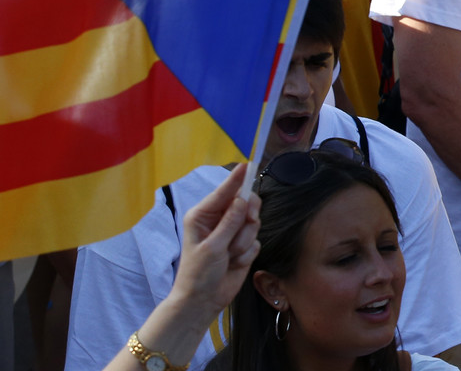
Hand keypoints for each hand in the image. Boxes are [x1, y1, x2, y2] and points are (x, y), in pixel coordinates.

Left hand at [168, 164, 259, 321]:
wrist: (203, 301)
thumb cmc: (198, 273)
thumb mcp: (212, 246)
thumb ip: (230, 221)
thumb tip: (243, 199)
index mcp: (203, 215)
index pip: (224, 192)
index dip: (237, 179)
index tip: (248, 166)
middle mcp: (219, 220)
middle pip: (246, 204)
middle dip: (247, 218)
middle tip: (245, 224)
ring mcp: (232, 233)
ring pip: (253, 223)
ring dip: (244, 241)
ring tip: (230, 255)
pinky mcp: (243, 246)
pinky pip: (256, 240)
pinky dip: (247, 252)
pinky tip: (234, 263)